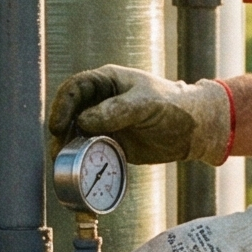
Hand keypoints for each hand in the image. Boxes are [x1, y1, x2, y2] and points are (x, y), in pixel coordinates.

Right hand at [47, 65, 231, 165]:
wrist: (194, 130)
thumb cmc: (173, 106)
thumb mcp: (146, 103)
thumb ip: (117, 110)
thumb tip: (84, 122)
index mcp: (106, 82)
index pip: (74, 89)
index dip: (62, 106)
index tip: (57, 125)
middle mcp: (100, 101)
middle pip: (69, 113)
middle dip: (60, 131)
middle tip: (57, 151)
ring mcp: (103, 123)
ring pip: (75, 134)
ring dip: (67, 148)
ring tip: (62, 163)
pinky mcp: (110, 143)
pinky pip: (89, 150)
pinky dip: (81, 159)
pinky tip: (77, 169)